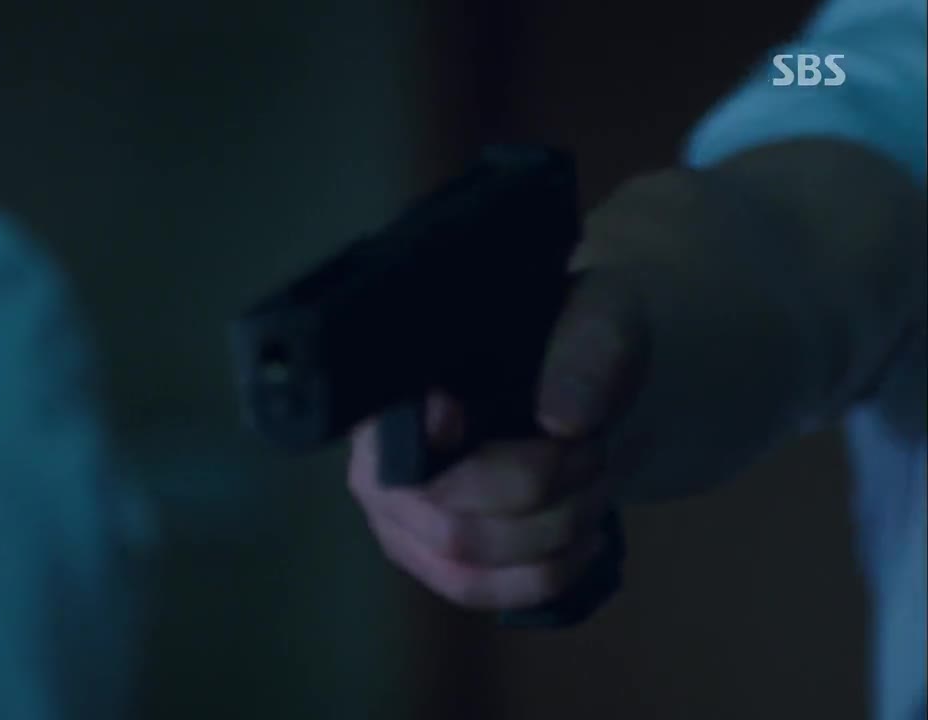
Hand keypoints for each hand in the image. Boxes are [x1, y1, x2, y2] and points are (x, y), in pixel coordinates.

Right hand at [349, 166, 815, 610]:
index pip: (388, 429)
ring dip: (552, 533)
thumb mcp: (599, 316)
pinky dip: (542, 575)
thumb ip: (586, 349)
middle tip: (593, 449)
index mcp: (394, 381)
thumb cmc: (574, 340)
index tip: (471, 415)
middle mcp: (375, 452)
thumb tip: (561, 421)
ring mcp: (396, 513)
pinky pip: (473, 590)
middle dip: (540, 492)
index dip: (430, 440)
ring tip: (596, 486)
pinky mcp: (429, 556)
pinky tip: (584, 540)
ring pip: (462, 560)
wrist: (581, 381)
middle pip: (443, 514)